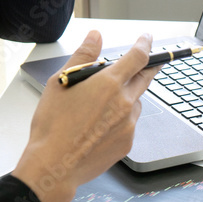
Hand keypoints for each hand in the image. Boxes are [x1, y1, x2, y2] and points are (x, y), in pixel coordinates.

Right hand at [12, 30, 156, 201]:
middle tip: (149, 63)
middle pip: (145, 79)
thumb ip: (82, 56)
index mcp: (109, 84)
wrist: (55, 165)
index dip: (145, 45)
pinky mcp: (127, 142)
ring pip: (135, 103)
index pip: (137, 57)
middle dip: (149, 68)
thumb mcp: (61, 82)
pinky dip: (120, 120)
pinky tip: (99, 127)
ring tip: (102, 106)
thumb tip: (95, 36)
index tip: (147, 39)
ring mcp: (129, 124)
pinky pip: (129, 124)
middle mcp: (125, 103)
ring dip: (127, 98)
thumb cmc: (53, 125)